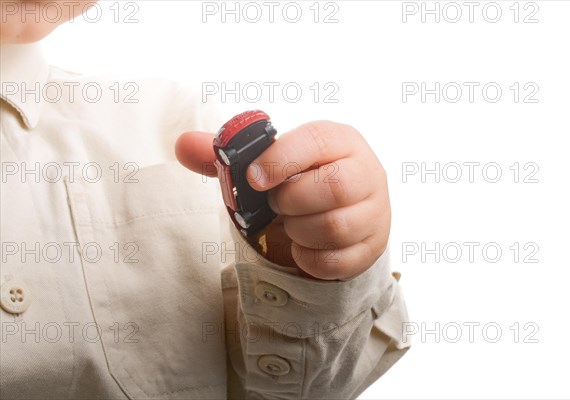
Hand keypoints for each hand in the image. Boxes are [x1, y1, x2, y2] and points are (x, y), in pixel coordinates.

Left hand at [175, 120, 390, 279]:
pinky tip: (301, 247)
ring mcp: (374, 213)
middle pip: (334, 187)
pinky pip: (335, 261)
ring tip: (290, 224)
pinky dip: (308, 258)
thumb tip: (181, 144)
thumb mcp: (271, 164)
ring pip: (334, 227)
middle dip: (291, 201)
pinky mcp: (371, 248)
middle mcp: (367, 173)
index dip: (281, 160)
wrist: (342, 214)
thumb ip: (227, 156)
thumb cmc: (301, 182)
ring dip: (298, 230)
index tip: (254, 179)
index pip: (317, 140)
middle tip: (276, 204)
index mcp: (341, 140)